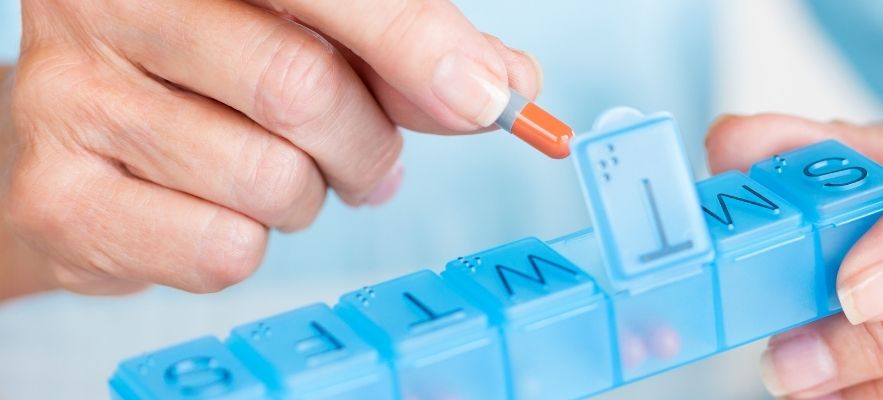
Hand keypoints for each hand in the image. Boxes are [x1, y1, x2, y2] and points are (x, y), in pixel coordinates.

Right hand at [0, 0, 539, 294]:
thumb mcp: (314, 35)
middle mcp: (112, 1)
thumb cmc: (205, 73)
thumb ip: (408, 50)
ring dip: (307, 196)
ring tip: (272, 170)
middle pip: (302, 89)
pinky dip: (249, 244)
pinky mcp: (60, 196)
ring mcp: (70, 96)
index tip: (484, 97)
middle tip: (368, 158)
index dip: (414, 42)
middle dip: (366, 145)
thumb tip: (505, 85)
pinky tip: (212, 205)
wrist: (76, 136)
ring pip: (270, 181)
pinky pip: (222, 248)